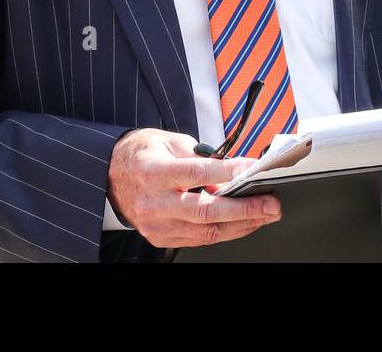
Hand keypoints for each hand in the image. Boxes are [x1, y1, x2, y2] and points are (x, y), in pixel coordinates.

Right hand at [106, 128, 281, 247]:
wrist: (112, 174)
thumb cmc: (142, 154)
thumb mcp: (169, 141)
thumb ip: (200, 156)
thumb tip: (234, 169)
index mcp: (152, 172)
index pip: (196, 173)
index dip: (228, 172)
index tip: (253, 169)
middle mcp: (153, 203)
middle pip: (205, 211)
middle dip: (244, 209)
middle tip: (270, 203)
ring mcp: (156, 225)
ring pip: (206, 231)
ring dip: (241, 224)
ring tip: (264, 214)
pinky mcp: (161, 238)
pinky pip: (198, 239)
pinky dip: (224, 232)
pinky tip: (243, 223)